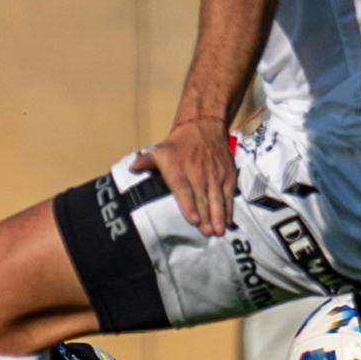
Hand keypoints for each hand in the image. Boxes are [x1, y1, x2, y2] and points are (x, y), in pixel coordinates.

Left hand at [145, 117, 238, 235]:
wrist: (202, 127)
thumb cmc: (178, 145)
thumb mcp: (159, 151)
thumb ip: (146, 162)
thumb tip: (131, 169)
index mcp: (179, 171)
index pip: (185, 191)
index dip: (190, 207)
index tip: (195, 220)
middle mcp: (198, 174)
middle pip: (203, 198)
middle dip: (207, 217)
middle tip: (208, 233)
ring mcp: (214, 175)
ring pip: (217, 198)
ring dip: (218, 215)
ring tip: (219, 230)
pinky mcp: (227, 174)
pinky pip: (228, 194)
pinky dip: (229, 208)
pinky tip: (227, 221)